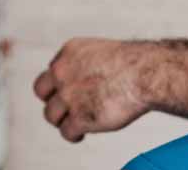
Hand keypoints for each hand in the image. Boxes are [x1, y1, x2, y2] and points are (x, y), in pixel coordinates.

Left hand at [33, 38, 152, 142]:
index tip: (70, 92)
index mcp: (68, 52)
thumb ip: (85, 65)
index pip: (51, 72)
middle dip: (53, 101)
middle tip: (67, 109)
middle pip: (42, 93)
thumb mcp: (101, 51)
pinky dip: (73, 135)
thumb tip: (84, 83)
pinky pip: (66, 132)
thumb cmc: (133, 63)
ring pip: (51, 115)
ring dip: (63, 120)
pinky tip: (82, 133)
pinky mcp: (79, 118)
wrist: (145, 74)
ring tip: (78, 122)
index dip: (59, 85)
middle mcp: (62, 73)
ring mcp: (68, 96)